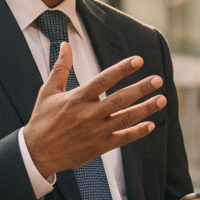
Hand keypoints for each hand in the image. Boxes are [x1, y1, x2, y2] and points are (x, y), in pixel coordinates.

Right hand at [23, 43, 165, 178]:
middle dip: (141, 89)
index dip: (122, 69)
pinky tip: (151, 124)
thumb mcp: (48, 91)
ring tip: (162, 99)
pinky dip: (137, 132)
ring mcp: (96, 132)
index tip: (138, 61)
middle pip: (120, 99)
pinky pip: (123, 139)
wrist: (36, 154)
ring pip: (125, 119)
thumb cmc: (42, 120)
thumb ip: (60, 67)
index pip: (104, 80)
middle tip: (158, 80)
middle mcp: (89, 114)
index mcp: (78, 98)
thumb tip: (65, 45)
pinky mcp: (99, 147)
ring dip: (146, 109)